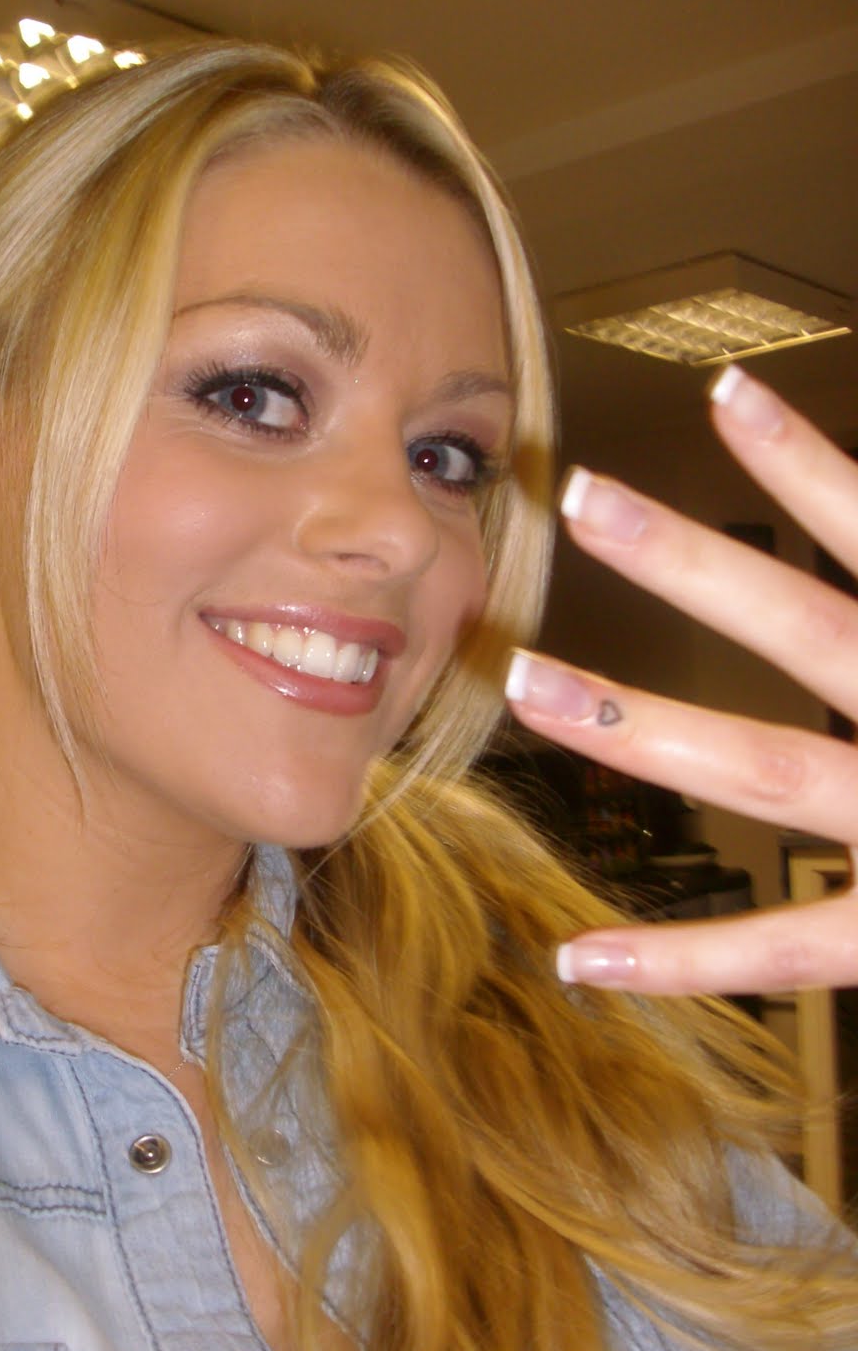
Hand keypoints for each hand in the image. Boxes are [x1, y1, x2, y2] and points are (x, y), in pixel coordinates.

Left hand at [504, 365, 857, 994]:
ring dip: (639, 726)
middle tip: (579, 496)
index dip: (808, 468)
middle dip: (691, 563)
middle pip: (808, 629)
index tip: (726, 394)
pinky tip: (580, 956)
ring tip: (524, 683)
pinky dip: (684, 957)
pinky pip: (789, 950)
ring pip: (766, 768)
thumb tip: (845, 517)